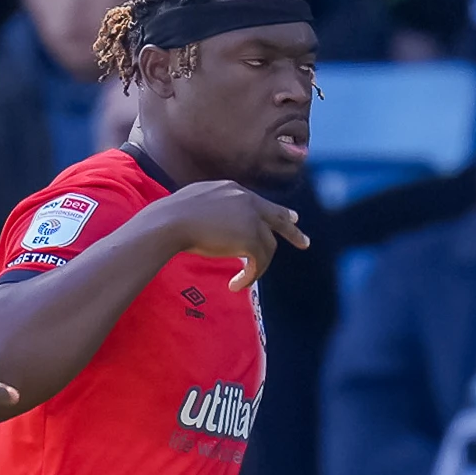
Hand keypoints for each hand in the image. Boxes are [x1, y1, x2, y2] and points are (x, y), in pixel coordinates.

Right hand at [145, 180, 308, 290]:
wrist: (171, 222)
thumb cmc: (172, 215)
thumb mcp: (196, 201)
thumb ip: (212, 207)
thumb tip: (210, 220)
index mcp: (234, 190)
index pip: (261, 203)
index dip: (277, 213)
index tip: (290, 218)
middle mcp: (248, 200)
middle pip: (278, 218)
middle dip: (292, 231)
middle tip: (304, 242)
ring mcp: (252, 218)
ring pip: (268, 245)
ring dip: (258, 266)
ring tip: (244, 280)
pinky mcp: (251, 238)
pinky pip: (259, 261)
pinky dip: (251, 275)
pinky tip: (237, 284)